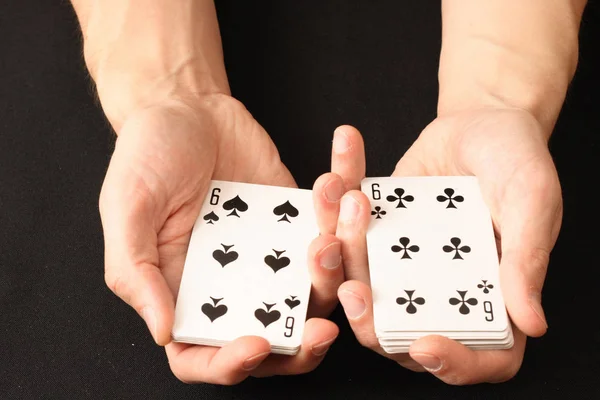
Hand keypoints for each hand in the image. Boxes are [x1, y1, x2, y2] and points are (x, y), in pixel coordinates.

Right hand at [99, 93, 348, 383]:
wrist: (187, 106)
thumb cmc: (147, 155)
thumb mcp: (126, 207)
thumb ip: (135, 272)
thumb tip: (162, 332)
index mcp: (184, 293)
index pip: (202, 355)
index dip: (230, 365)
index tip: (256, 344)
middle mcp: (232, 285)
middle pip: (272, 339)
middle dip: (303, 343)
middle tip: (324, 328)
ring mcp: (270, 256)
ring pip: (313, 291)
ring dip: (333, 269)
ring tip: (334, 223)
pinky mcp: (297, 222)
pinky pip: (330, 232)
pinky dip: (342, 215)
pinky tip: (338, 182)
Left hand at [332, 109, 561, 383]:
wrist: (478, 122)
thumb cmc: (517, 159)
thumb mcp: (531, 201)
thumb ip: (526, 259)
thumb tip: (532, 323)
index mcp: (492, 297)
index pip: (480, 356)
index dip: (452, 365)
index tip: (424, 345)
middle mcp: (442, 292)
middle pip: (402, 332)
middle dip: (369, 317)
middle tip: (354, 289)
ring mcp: (404, 267)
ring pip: (362, 284)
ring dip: (341, 253)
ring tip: (344, 200)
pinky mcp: (376, 236)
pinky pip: (346, 234)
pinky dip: (333, 210)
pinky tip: (333, 178)